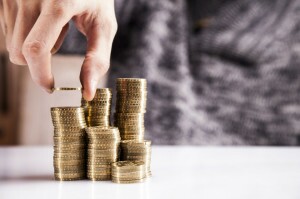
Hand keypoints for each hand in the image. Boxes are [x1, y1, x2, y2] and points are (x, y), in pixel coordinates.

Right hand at [0, 0, 116, 99]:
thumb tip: (88, 93)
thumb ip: (97, 59)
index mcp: (58, 3)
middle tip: (59, 37)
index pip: (36, 48)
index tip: (50, 87)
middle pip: (20, 52)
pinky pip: (7, 30)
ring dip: (33, 45)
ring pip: (12, 44)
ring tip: (53, 23)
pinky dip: (25, 32)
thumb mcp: (103, 26)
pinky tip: (41, 16)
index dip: (40, 74)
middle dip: (39, 60)